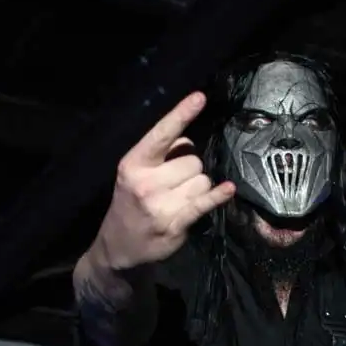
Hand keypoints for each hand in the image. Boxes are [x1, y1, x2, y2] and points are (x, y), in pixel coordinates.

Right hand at [93, 92, 234, 269]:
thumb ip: (159, 156)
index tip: (199, 98)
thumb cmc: (129, 204)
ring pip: (202, 180)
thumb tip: (188, 140)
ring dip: (199, 187)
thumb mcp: (133, 175)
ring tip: (180, 199)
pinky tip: (228, 189)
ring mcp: (161, 204)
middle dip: (191, 168)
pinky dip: (218, 195)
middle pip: (192, 159)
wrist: (117, 248)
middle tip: (176, 182)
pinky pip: (204, 202)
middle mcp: (146, 182)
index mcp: (134, 164)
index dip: (181, 114)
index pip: (161, 134)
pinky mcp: (175, 223)